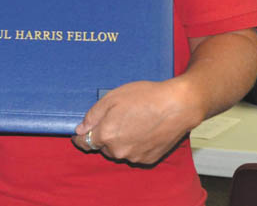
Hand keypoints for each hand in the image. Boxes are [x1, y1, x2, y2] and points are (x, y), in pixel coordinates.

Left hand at [72, 78, 200, 164]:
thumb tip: (80, 129)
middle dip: (103, 136)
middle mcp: (119, 150)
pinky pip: (134, 154)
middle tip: (114, 119)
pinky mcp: (149, 159)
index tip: (79, 135)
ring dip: (119, 141)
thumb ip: (93, 116)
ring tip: (131, 122)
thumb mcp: (111, 98)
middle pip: (102, 147)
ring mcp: (135, 157)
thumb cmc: (143, 97)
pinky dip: (134, 145)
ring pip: (119, 151)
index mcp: (106, 135)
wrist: (177, 106)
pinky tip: (142, 130)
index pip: (85, 143)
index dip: (80, 138)